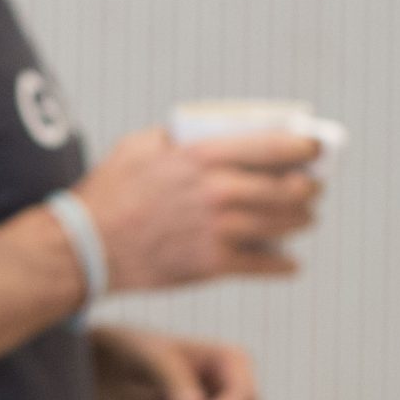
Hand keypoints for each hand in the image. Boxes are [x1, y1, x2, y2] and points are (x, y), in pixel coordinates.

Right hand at [78, 127, 321, 291]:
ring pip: (283, 225)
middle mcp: (218, 191)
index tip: (316, 150)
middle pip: (288, 188)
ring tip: (305, 219)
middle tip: (313, 189)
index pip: (275, 145)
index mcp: (203, 155)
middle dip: (310, 189)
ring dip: (302, 221)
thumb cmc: (107, 193)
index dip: (306, 147)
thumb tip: (206, 134)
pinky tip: (291, 263)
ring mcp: (218, 230)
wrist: (84, 248)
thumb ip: (177, 136)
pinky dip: (284, 265)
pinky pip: (265, 265)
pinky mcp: (212, 265)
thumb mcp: (138, 146)